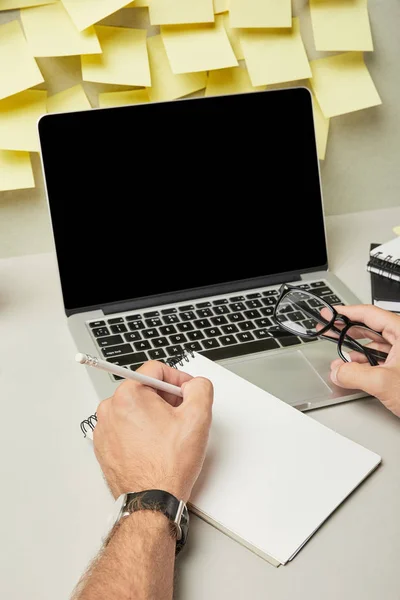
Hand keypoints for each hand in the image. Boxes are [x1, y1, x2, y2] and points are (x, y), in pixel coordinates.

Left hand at [93, 361, 213, 501]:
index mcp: (128, 395)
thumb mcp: (198, 417)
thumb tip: (194, 384)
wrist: (152, 501)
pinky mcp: (103, 446)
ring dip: (154, 416)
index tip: (187, 392)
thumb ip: (200, 388)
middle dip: (166, 399)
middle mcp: (110, 408)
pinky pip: (125, 427)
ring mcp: (104, 429)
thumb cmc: (168, 466)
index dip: (178, 379)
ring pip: (135, 409)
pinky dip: (141, 432)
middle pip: (144, 389)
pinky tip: (155, 447)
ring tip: (168, 437)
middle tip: (181, 418)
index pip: (156, 369)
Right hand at [328, 304, 399, 416]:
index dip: (346, 313)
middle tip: (330, 329)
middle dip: (348, 331)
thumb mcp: (383, 383)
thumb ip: (354, 375)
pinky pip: (381, 358)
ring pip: (376, 345)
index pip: (370, 314)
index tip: (331, 313)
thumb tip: (338, 371)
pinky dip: (365, 362)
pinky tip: (355, 368)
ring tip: (340, 355)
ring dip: (356, 351)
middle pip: (372, 328)